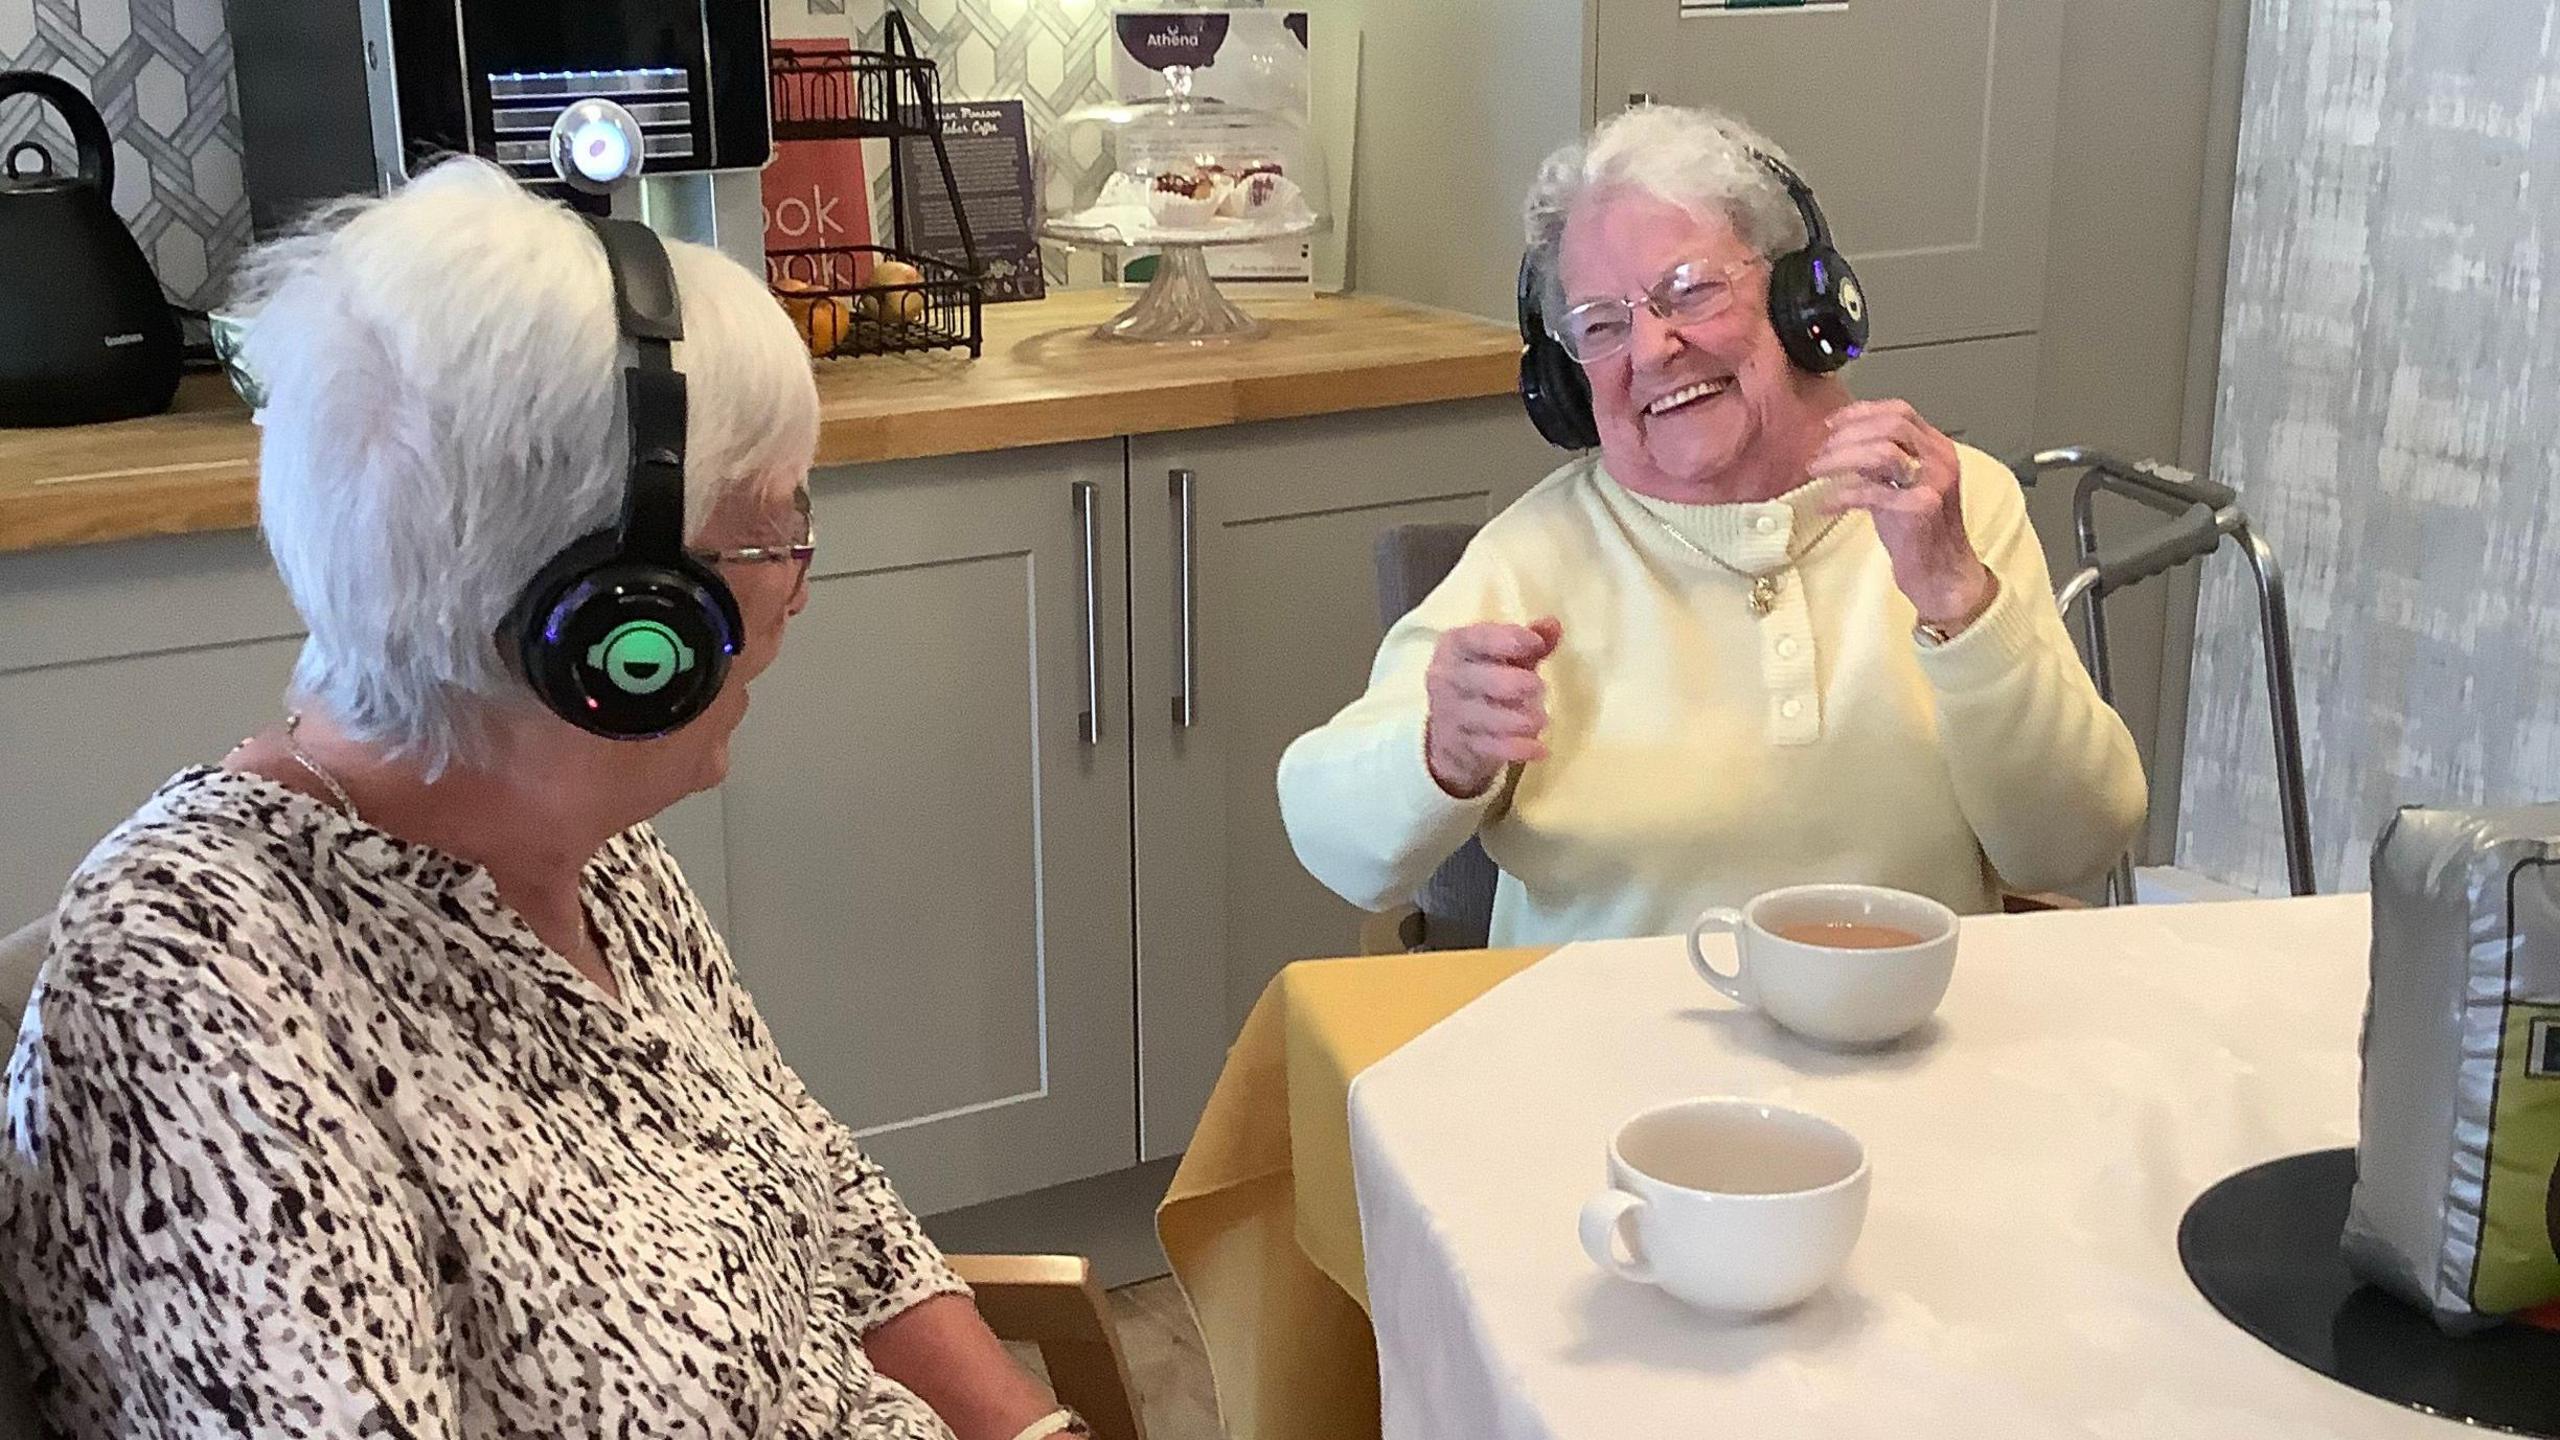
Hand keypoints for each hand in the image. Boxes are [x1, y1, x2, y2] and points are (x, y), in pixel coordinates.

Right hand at [1423, 618, 1562, 797]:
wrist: (1452, 734)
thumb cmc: (1486, 681)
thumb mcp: (1506, 657)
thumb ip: (1531, 641)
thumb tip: (1553, 625)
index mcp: (1455, 646)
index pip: (1476, 639)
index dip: (1507, 639)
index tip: (1536, 644)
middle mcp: (1445, 677)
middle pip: (1480, 679)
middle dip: (1514, 684)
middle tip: (1538, 688)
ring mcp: (1449, 714)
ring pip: (1485, 717)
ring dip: (1519, 720)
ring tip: (1541, 720)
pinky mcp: (1460, 746)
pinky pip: (1491, 748)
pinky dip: (1518, 749)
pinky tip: (1540, 749)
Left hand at [1811, 400, 1996, 629]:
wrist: (1943, 574)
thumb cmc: (1921, 533)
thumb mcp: (1902, 485)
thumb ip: (1881, 462)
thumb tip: (1844, 444)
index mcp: (1938, 448)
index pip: (1900, 411)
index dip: (1862, 412)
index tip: (1833, 424)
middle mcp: (1940, 460)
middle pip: (1891, 426)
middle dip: (1848, 435)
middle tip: (1821, 452)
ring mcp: (1932, 484)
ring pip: (1881, 452)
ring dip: (1840, 458)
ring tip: (1817, 471)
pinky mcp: (1919, 510)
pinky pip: (1871, 492)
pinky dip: (1841, 495)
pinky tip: (1825, 504)